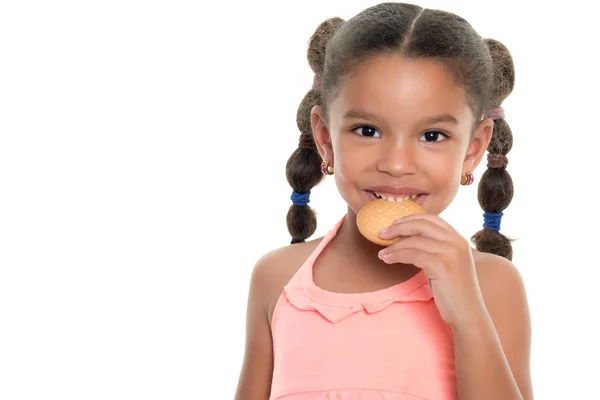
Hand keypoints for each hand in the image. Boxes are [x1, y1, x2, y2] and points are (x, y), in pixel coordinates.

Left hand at [377, 214, 488, 328]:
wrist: (468, 313)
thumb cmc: (452, 291)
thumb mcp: (445, 263)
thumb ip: (432, 248)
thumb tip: (406, 239)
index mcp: (458, 239)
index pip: (432, 219)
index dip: (410, 218)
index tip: (394, 223)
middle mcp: (457, 242)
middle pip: (422, 225)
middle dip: (398, 227)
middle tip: (381, 233)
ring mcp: (451, 252)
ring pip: (414, 241)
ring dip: (394, 245)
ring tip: (381, 252)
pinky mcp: (442, 265)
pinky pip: (412, 254)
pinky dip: (396, 255)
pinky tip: (387, 259)